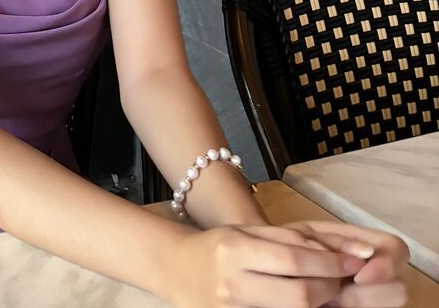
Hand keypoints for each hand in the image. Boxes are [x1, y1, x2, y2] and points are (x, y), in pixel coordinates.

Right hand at [165, 221, 406, 307]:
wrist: (176, 270)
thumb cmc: (215, 246)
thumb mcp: (245, 232)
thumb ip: (287, 240)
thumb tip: (337, 250)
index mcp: (234, 251)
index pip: (294, 261)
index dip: (330, 263)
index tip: (355, 260)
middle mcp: (233, 285)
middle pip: (299, 296)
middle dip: (332, 289)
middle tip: (347, 280)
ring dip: (320, 305)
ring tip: (331, 293)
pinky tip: (309, 304)